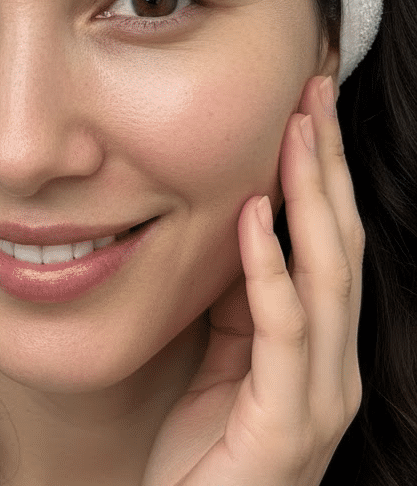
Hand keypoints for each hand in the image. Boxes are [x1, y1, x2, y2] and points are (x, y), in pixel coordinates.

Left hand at [142, 74, 364, 485]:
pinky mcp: (287, 424)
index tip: (310, 107)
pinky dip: (272, 266)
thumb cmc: (201, 449)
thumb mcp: (222, 357)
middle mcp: (334, 367)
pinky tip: (256, 213)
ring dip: (312, 197)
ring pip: (328, 275)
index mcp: (320, 348)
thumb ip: (242, 303)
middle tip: (315, 93)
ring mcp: (319, 398)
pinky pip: (282, 330)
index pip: (331, 242)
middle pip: (341, 245)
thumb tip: (243, 226)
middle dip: (329, 167)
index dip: (325, 174)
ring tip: (297, 131)